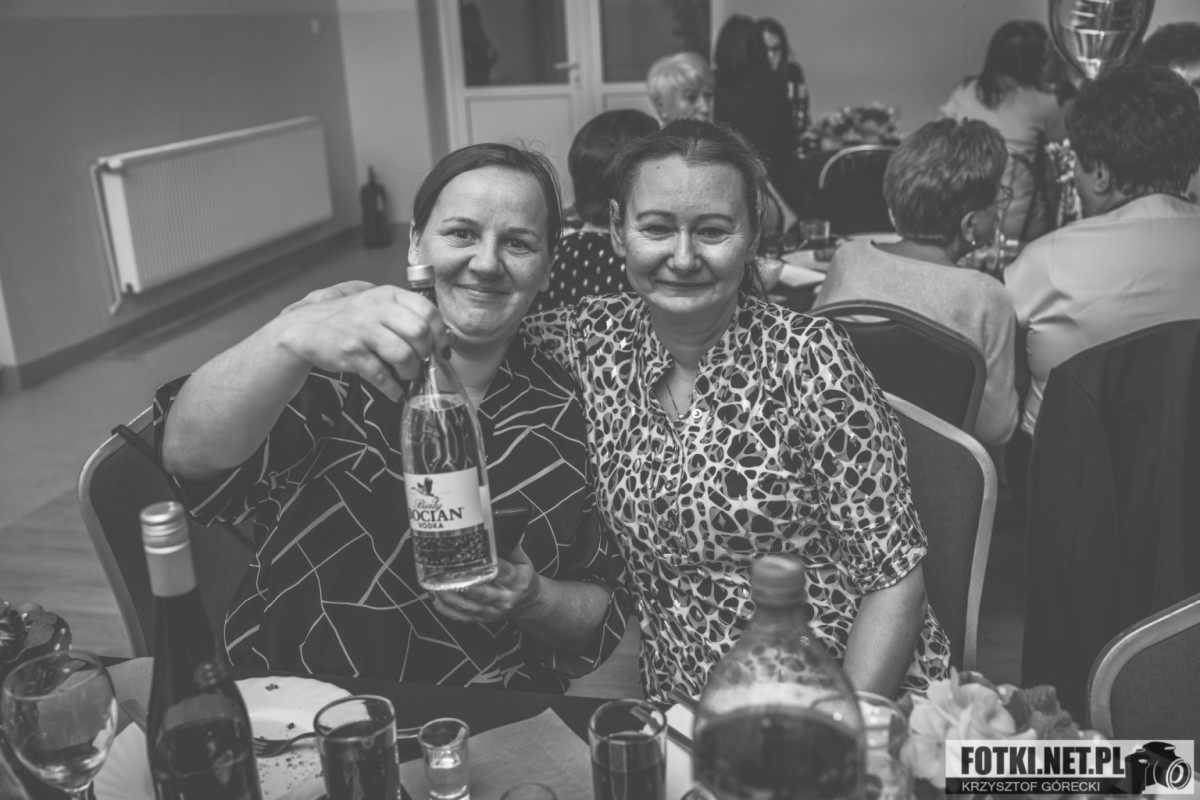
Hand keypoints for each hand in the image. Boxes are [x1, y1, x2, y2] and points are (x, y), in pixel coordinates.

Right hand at [272, 284, 452, 400]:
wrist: (305, 329)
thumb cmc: (348, 320)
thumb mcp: (376, 305)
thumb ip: (403, 314)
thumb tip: (439, 338)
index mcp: (388, 295)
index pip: (428, 310)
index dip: (440, 333)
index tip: (440, 348)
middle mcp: (377, 309)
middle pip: (420, 332)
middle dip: (426, 353)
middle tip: (421, 361)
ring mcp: (363, 330)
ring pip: (404, 355)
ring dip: (410, 372)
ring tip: (406, 375)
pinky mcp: (351, 352)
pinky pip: (381, 375)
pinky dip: (392, 388)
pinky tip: (394, 391)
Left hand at [429, 544, 542, 623]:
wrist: (529, 603)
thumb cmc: (524, 579)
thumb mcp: (524, 561)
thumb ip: (513, 547)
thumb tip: (501, 530)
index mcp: (517, 582)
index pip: (500, 572)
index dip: (485, 563)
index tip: (470, 555)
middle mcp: (504, 599)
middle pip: (479, 591)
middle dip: (460, 580)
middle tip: (443, 568)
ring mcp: (492, 611)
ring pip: (466, 605)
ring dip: (447, 594)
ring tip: (433, 582)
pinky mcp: (482, 619)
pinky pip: (460, 617)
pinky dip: (445, 608)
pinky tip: (435, 597)